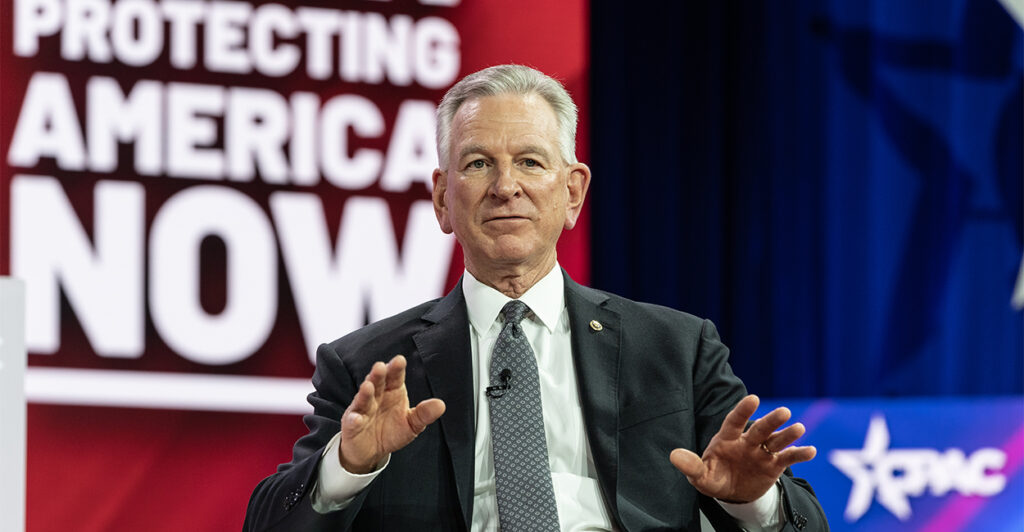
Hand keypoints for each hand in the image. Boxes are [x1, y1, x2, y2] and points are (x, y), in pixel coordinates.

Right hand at [339, 355, 445, 473]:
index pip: (395, 377)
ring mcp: (362, 409)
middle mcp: (377, 397)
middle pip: (377, 383)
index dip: (396, 369)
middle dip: (378, 375)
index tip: (400, 360)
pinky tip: (356, 419)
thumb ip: (424, 414)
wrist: (371, 451)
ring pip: (363, 399)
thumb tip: (441, 405)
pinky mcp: (352, 425)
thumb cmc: (391, 431)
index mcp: (393, 392)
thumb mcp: (412, 424)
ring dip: (365, 392)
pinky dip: (354, 420)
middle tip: (381, 366)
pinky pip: (352, 421)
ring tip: (368, 386)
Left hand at [669, 394, 815, 502]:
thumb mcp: (700, 475)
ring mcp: (761, 452)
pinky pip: (788, 457)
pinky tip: (811, 450)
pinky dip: (799, 453)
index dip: (743, 410)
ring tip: (799, 428)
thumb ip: (690, 465)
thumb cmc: (713, 477)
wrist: (731, 492)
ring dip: (788, 434)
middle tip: (784, 411)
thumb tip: (674, 456)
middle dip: (771, 420)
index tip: (753, 398)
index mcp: (727, 438)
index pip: (735, 421)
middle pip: (760, 428)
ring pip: (776, 440)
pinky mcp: (773, 465)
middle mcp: (747, 441)